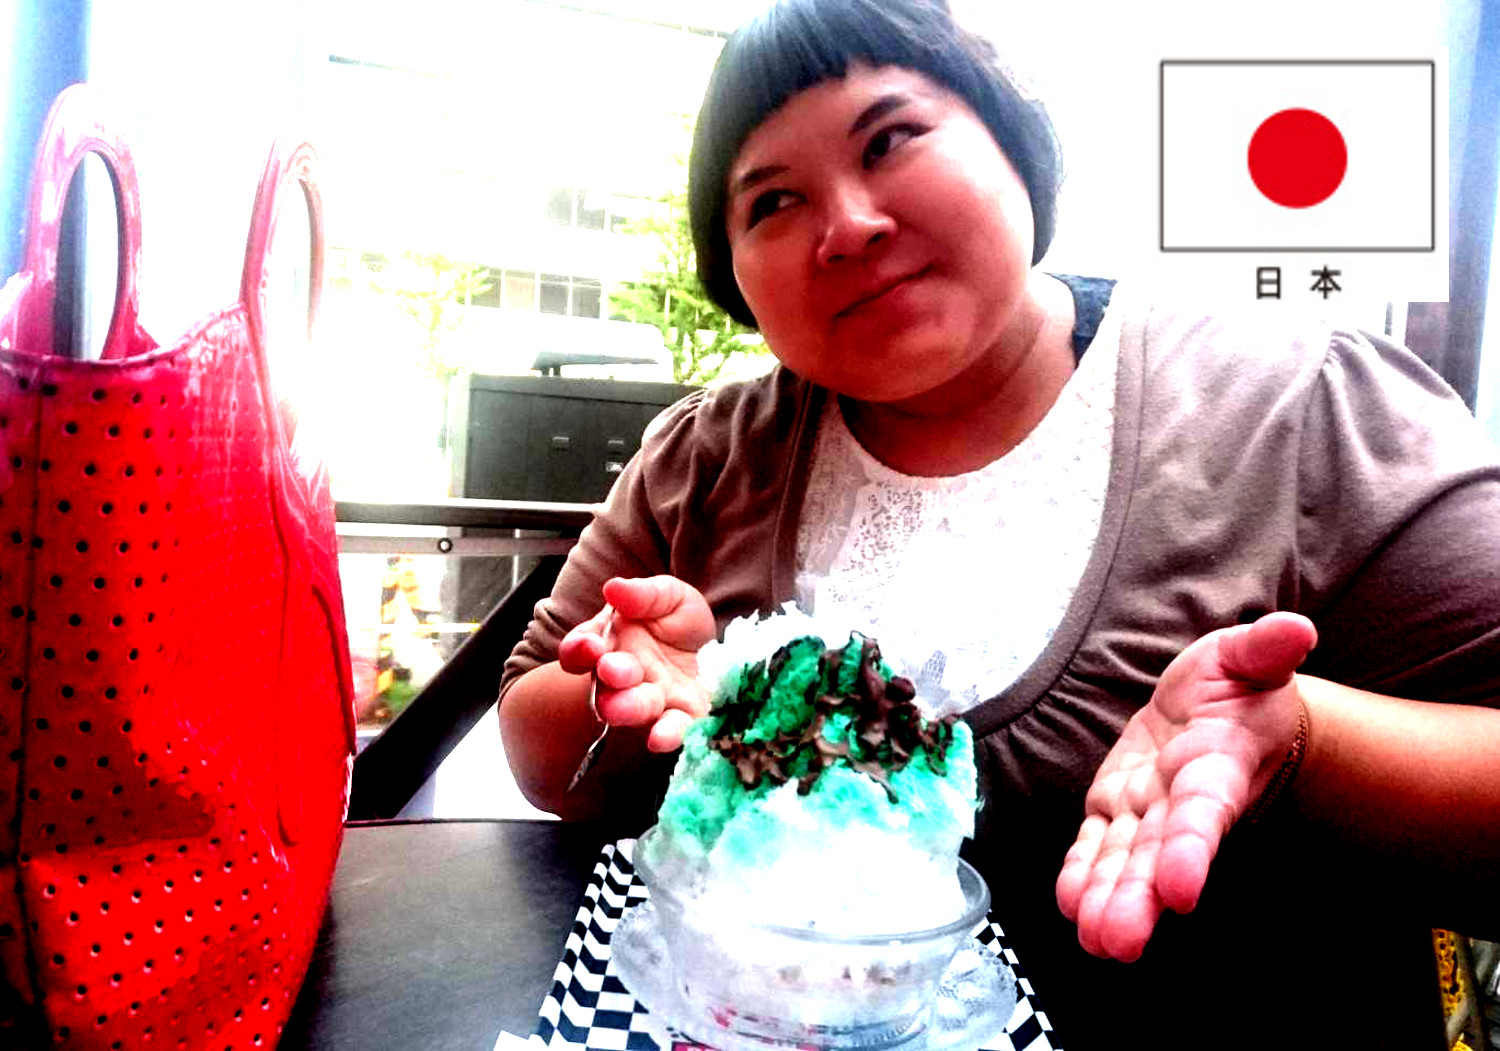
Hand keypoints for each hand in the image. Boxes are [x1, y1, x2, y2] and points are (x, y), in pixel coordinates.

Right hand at [557, 575, 715, 751]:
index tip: (588, 644)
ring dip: (627, 709)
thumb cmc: (678, 620)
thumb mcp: (668, 596)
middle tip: (611, 670)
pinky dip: (664, 736)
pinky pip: (671, 731)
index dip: (579, 648)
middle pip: (605, 684)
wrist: (715, 649)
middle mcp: (624, 679)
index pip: (581, 650)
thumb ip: (643, 594)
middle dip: (610, 678)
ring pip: (633, 710)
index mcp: (610, 645)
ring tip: (623, 708)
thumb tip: (614, 588)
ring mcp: (652, 702)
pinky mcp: (683, 719)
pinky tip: (660, 739)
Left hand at [1055, 612, 1316, 961]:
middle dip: (1138, 897)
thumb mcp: (1250, 657)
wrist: (1221, 707)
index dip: (1190, 849)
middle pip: (1158, 854)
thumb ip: (1266, 648)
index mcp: (1216, 766)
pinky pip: (1097, 844)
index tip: (1179, 891)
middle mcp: (1181, 800)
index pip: (1202, 812)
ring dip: (1107, 898)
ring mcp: (1148, 810)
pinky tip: (1070, 903)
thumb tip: (1296, 628)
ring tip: (1094, 940)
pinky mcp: (1117, 808)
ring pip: (1124, 860)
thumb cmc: (1240, 686)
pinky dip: (1083, 872)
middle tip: (1118, 941)